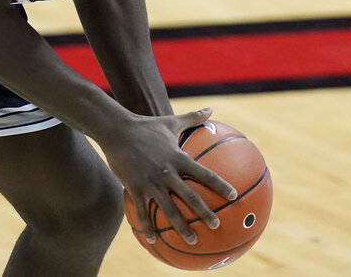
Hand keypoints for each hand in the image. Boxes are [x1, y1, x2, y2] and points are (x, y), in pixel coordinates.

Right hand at [98, 107, 237, 244]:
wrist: (117, 130)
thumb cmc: (146, 126)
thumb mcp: (171, 122)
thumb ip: (193, 118)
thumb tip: (211, 109)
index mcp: (178, 157)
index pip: (204, 174)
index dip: (220, 185)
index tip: (233, 196)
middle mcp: (167, 172)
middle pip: (189, 196)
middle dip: (204, 212)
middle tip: (216, 225)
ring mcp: (150, 182)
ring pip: (168, 209)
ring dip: (181, 227)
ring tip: (192, 241)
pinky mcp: (135, 188)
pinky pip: (143, 212)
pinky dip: (148, 227)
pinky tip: (154, 241)